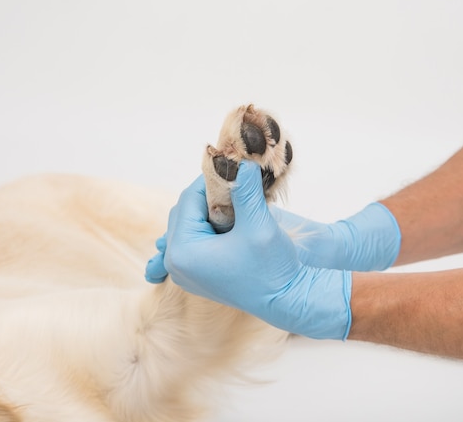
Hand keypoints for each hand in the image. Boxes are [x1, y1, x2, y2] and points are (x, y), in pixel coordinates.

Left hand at [145, 192, 401, 283]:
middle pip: (185, 210)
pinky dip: (210, 225)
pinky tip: (230, 220)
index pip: (188, 199)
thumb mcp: (258, 224)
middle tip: (236, 184)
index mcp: (183, 251)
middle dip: (209, 195)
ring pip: (190, 222)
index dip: (210, 180)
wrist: (286, 299)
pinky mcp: (196, 273)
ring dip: (210, 209)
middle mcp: (177, 263)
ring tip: (237, 202)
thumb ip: (245, 190)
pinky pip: (195, 238)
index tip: (231, 167)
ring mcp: (184, 271)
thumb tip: (240, 162)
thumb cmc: (272, 267)